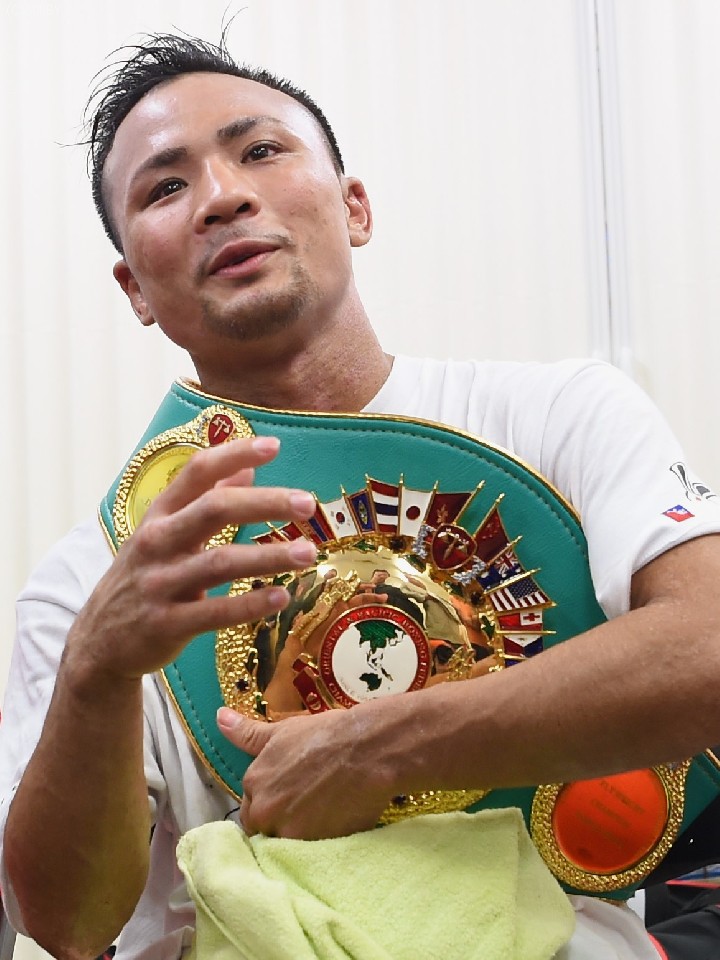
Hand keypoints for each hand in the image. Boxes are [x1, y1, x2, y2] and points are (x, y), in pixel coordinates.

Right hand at [65, 436, 316, 684]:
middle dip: (265, 503)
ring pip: (220, 562)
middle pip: (215, 509)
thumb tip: (246, 469)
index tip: (273, 446)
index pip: (197, 472)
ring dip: (269, 556)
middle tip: (307, 504)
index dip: (234, 454)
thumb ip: (204, 500)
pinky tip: (282, 596)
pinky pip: (214, 612)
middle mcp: (158, 542)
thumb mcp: (164, 533)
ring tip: (308, 553)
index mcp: (160, 514)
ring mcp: (160, 583)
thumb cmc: (143, 576)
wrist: (100, 641)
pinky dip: (250, 604)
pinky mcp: (166, 623)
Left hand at [218, 707, 392, 839]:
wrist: (367, 750)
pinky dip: (316, 844)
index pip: (250, 807)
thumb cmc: (326, 734)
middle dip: (278, 822)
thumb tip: (219, 718)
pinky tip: (331, 827)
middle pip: (263, 828)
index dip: (270, 801)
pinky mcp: (314, 848)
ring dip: (296, 835)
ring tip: (320, 818)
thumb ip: (247, 732)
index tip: (289, 794)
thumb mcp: (282, 730)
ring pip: (284, 843)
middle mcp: (264, 811)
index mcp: (253, 783)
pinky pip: (306, 855)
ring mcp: (288, 832)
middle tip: (305, 806)